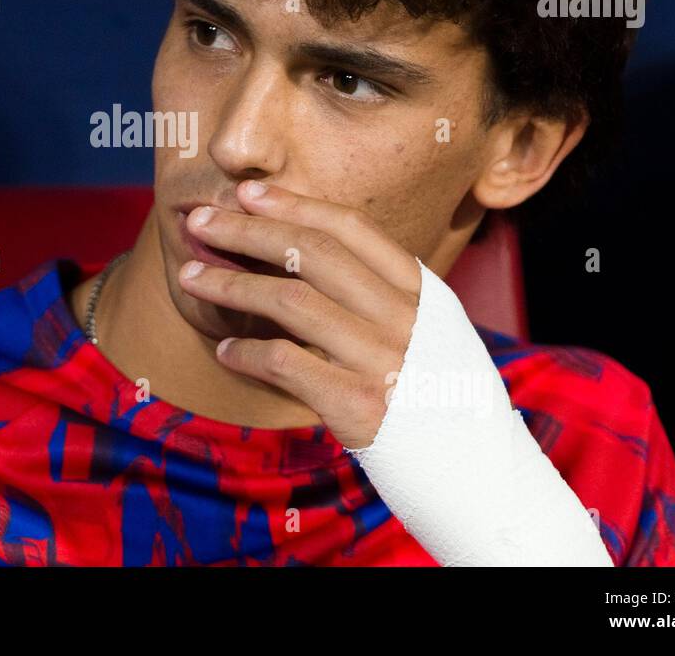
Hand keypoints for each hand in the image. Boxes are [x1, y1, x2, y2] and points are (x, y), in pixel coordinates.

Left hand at [176, 179, 423, 450]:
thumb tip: (312, 258)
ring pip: (290, 300)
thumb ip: (384, 299)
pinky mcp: (359, 407)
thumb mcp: (434, 336)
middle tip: (202, 219)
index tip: (247, 192)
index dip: (294, 204)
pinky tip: (224, 350)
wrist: (484, 481)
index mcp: (424, 292)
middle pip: (312, 252)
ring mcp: (383, 360)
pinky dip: (246, 352)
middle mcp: (406, 317)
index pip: (351, 228)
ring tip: (190, 275)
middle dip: (249, 229)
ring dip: (232, 283)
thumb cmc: (443, 404)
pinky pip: (285, 363)